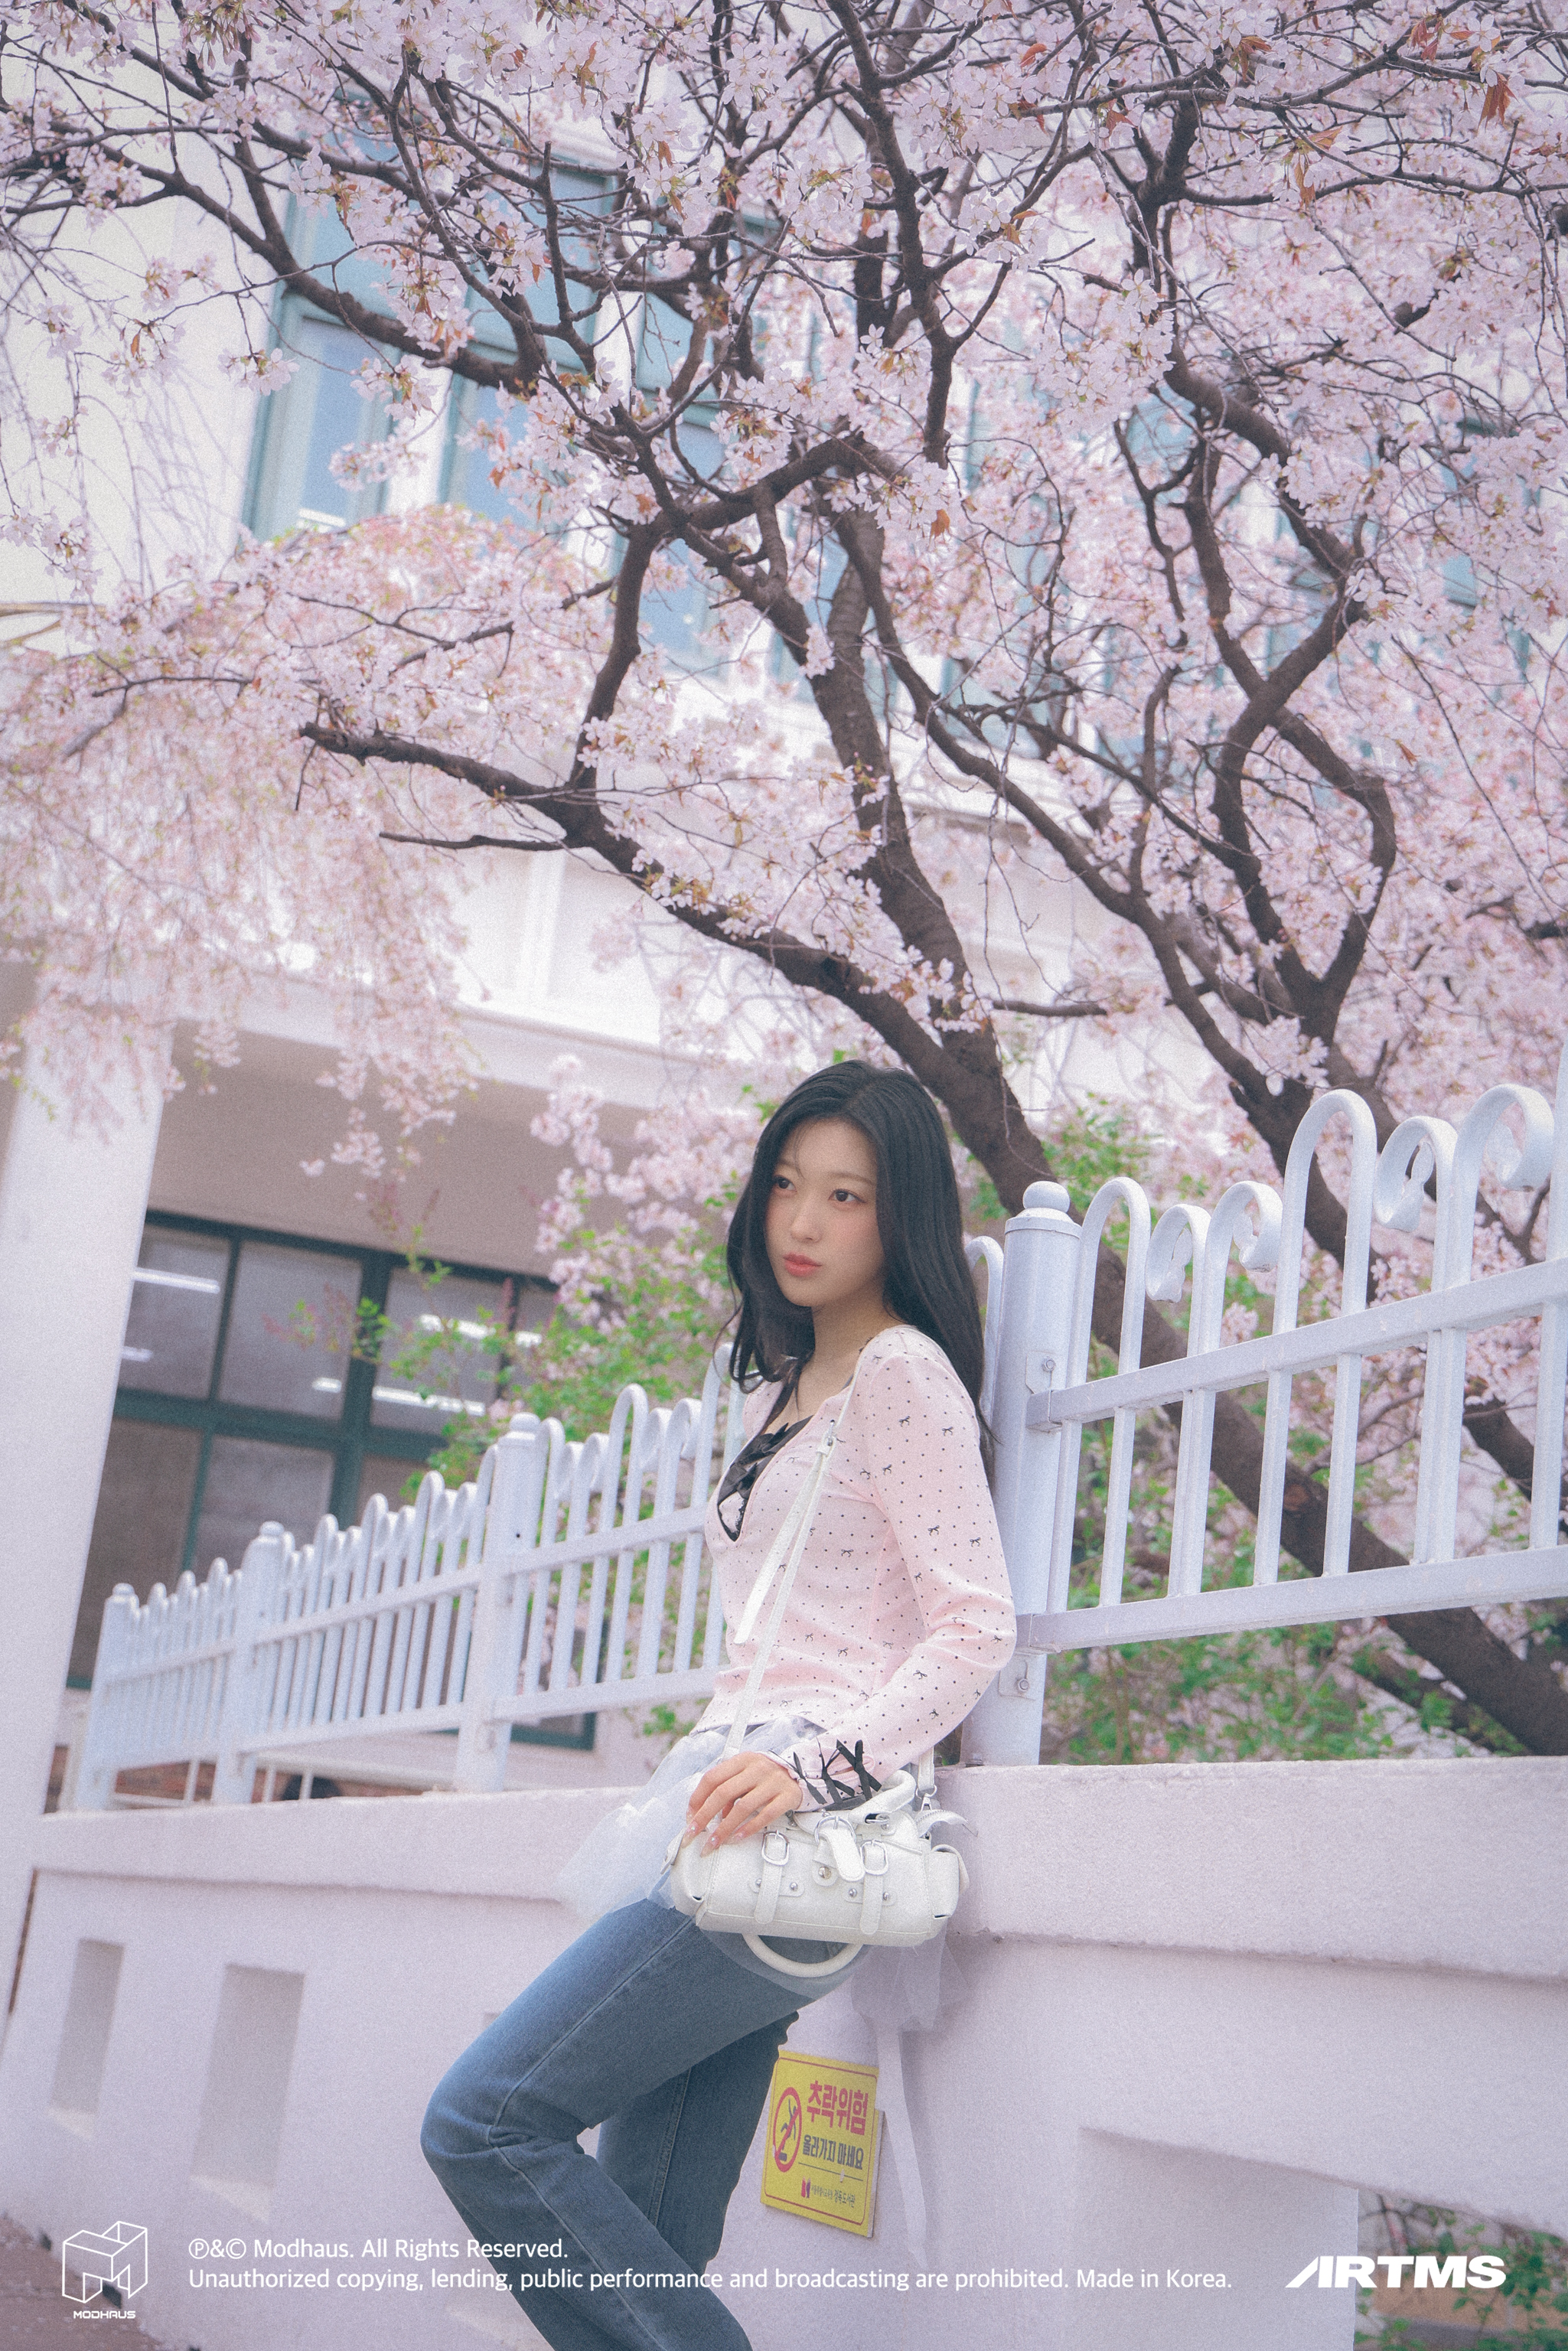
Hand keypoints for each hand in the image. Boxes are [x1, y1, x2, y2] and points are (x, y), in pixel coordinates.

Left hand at [684, 1751, 801, 1850]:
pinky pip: (765, 1815)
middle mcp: (756, 1768)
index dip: (697, 1799)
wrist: (798, 1774)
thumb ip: (727, 1790)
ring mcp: (773, 1782)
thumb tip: (709, 1815)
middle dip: (704, 1817)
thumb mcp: (744, 1775)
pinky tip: (737, 1838)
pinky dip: (748, 1829)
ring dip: (724, 1828)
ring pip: (742, 1807)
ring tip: (714, 1842)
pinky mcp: (786, 1796)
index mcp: (742, 1760)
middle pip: (723, 1793)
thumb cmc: (764, 1777)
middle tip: (694, 1835)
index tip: (689, 1818)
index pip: (712, 1778)